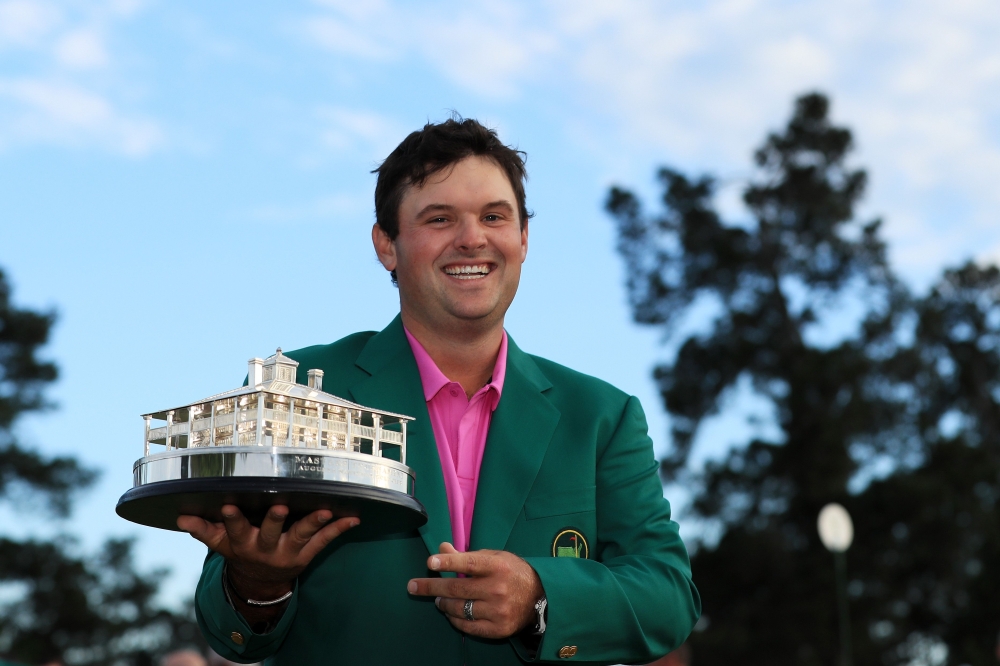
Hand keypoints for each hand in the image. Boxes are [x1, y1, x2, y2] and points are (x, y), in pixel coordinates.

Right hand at [178, 505, 358, 596]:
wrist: (262, 581)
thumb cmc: (240, 550)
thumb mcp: (221, 543)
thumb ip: (204, 530)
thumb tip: (180, 519)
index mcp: (244, 544)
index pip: (235, 531)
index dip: (232, 520)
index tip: (227, 506)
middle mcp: (267, 549)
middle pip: (271, 534)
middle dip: (274, 521)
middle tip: (279, 506)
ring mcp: (290, 552)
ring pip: (302, 536)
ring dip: (313, 522)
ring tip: (325, 510)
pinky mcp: (308, 553)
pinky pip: (325, 540)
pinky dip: (339, 528)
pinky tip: (353, 518)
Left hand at [406, 543, 543, 638]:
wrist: (540, 598)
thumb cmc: (513, 573)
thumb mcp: (494, 558)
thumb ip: (467, 555)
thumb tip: (441, 548)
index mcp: (498, 566)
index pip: (468, 563)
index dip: (448, 562)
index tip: (430, 563)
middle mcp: (498, 588)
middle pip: (457, 589)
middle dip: (431, 587)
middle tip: (413, 586)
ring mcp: (498, 611)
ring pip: (459, 609)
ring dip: (443, 604)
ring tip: (438, 600)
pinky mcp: (498, 629)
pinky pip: (467, 626)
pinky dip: (455, 619)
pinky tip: (450, 613)